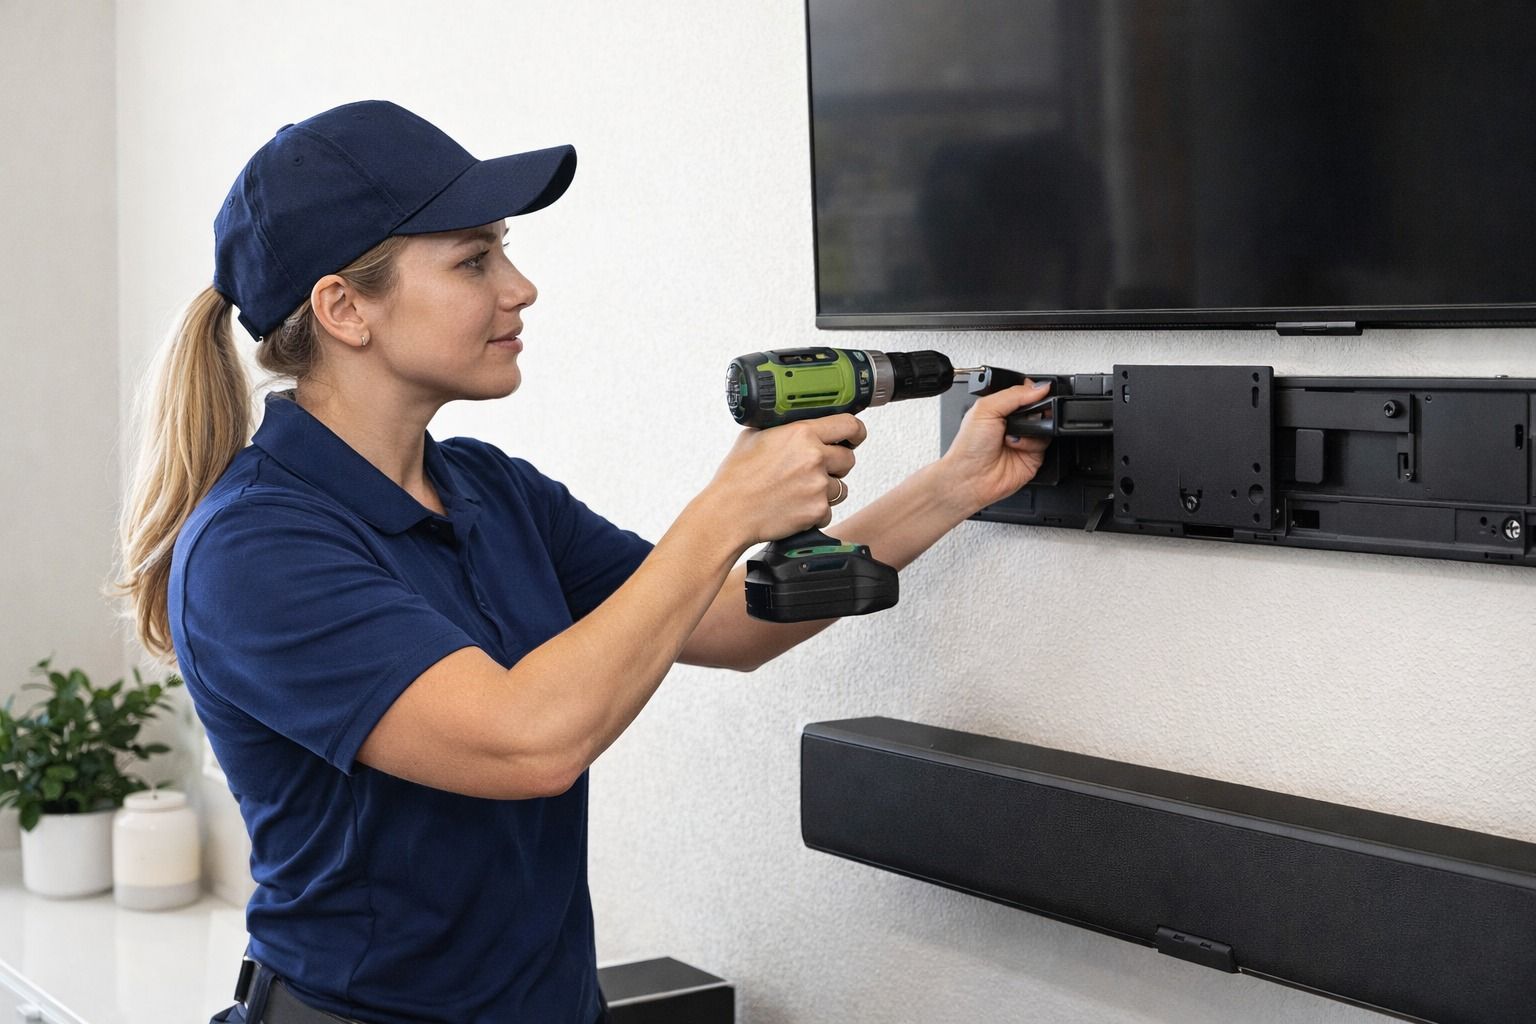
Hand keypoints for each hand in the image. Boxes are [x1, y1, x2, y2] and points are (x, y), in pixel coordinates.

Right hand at [705, 414, 866, 545]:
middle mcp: (814, 457)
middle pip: (848, 458)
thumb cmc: (736, 478)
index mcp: (802, 433)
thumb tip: (791, 424)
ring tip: (798, 491)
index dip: (855, 431)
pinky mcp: (817, 510)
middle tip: (815, 470)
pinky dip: (816, 511)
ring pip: (841, 487)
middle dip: (836, 465)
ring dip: (825, 490)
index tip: (854, 436)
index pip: (849, 424)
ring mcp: (818, 485)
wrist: (729, 512)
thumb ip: (780, 428)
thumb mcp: (754, 436)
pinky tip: (795, 507)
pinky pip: (829, 510)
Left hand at [935, 380, 1052, 514]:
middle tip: (1024, 415)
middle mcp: (1014, 424)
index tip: (1036, 391)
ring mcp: (1025, 440)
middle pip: (1040, 408)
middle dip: (1035, 410)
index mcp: (1001, 408)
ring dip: (1032, 428)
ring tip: (1013, 434)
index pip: (1025, 393)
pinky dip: (1032, 443)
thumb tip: (1039, 387)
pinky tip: (1016, 445)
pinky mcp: (1034, 457)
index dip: (1032, 391)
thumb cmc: (969, 446)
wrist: (970, 477)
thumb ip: (1013, 394)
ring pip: (1046, 425)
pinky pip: (1045, 443)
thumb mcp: (986, 409)